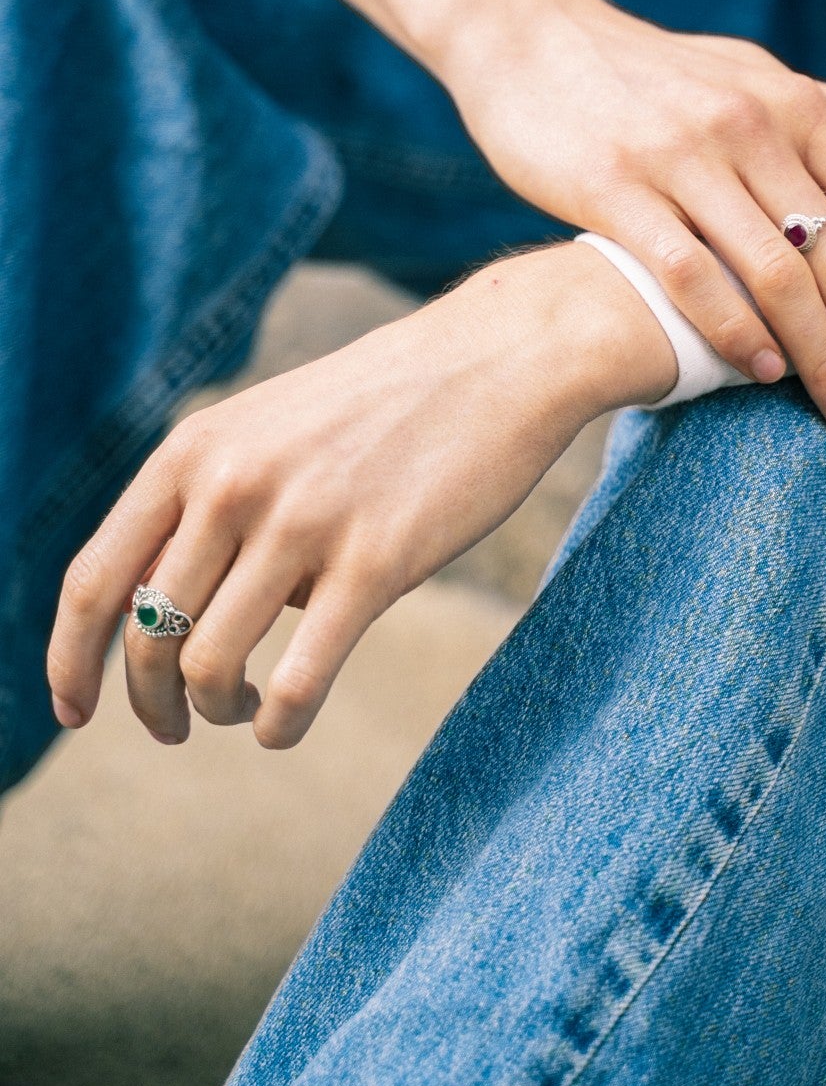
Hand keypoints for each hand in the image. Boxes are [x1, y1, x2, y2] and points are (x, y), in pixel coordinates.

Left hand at [47, 245, 675, 750]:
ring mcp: (304, 522)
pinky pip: (300, 679)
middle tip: (173, 727)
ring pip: (212, 666)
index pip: (93, 579)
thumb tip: (163, 618)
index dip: (69, 660)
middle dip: (150, 703)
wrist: (497, 358)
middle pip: (148, 636)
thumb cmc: (382, 404)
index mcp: (195, 450)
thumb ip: (208, 505)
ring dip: (215, 712)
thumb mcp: (267, 430)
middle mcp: (234, 483)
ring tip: (243, 711)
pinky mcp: (378, 561)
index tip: (73, 710)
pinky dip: (279, 723)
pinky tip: (285, 724)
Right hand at [304, 0, 825, 447]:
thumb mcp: (769, 80)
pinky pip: (689, 274)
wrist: (534, 37)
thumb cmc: (666, 76)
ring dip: (824, 363)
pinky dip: (734, 331)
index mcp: (799, 106)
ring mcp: (682, 157)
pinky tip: (763, 375)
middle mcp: (751, 127)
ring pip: (779, 278)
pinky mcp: (614, 187)